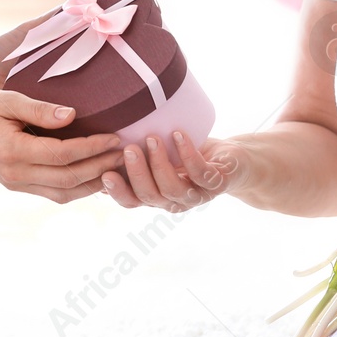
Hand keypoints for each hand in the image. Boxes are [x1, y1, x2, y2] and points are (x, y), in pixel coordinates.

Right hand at [0, 87, 123, 203]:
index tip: (115, 136)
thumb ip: (39, 108)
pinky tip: (96, 176)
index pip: (63, 155)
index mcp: (13, 151)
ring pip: (64, 193)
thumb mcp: (5, 99)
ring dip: (94, 184)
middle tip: (126, 153)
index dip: (92, 147)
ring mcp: (16, 184)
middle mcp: (16, 175)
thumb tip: (73, 115)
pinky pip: (54, 193)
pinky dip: (79, 187)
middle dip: (101, 167)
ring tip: (118, 168)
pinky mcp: (18, 185)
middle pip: (69, 179)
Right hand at [99, 132, 245, 213]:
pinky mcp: (216, 183)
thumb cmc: (191, 155)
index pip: (132, 201)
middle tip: (128, 148)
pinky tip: (178, 134)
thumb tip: (103, 150)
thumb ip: (139, 157)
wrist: (234, 161)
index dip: (118, 192)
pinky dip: (187, 153)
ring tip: (152, 138)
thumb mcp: (162, 155)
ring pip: (173, 188)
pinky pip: (200, 172)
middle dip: (136, 173)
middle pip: (150, 196)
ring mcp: (197, 194)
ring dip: (159, 164)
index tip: (105, 174)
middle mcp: (175, 201)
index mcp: (158, 196)